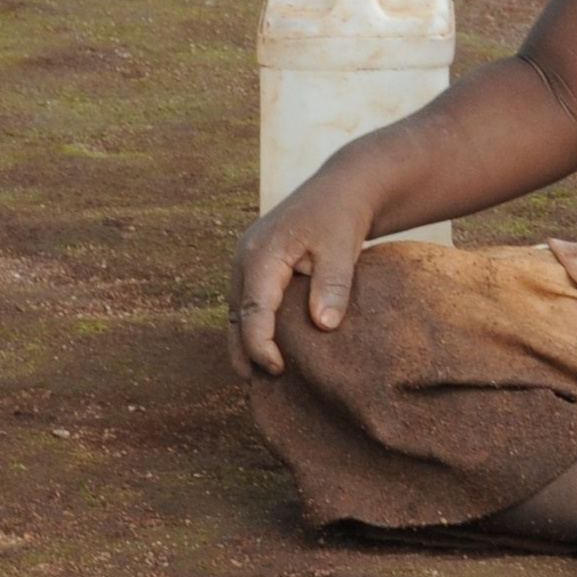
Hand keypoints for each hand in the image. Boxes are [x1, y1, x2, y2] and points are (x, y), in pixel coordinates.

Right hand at [228, 178, 375, 377]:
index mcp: (260, 255)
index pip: (252, 311)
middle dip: (245, 353)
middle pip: (235, 317)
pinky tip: (269, 350)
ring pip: (236, 312)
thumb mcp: (341, 248)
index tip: (278, 370)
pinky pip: (247, 303)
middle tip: (262, 388)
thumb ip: (331, 285)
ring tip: (263, 379)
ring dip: (246, 342)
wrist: (340, 188)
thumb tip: (323, 326)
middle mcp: (244, 259)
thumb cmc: (340, 216)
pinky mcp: (255, 266)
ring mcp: (246, 262)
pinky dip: (253, 327)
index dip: (260, 346)